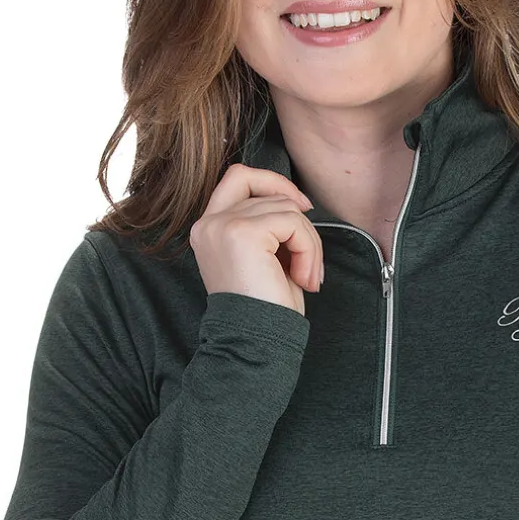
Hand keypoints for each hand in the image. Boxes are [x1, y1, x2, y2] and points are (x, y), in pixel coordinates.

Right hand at [189, 164, 320, 314]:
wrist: (255, 343)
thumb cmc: (264, 308)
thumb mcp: (264, 257)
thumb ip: (269, 224)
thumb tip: (298, 202)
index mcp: (209, 228)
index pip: (239, 177)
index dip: (274, 183)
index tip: (302, 209)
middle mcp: (209, 224)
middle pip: (270, 193)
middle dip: (301, 224)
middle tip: (309, 258)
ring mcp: (222, 226)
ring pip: (287, 208)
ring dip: (308, 244)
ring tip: (305, 277)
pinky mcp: (242, 233)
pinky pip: (293, 223)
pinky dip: (308, 250)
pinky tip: (303, 278)